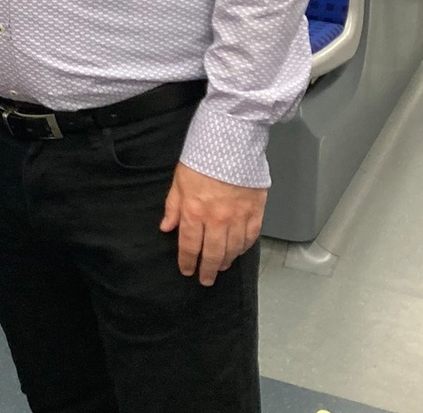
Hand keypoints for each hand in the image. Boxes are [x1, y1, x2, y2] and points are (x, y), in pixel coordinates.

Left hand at [160, 162, 265, 286]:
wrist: (231, 143)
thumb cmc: (202, 159)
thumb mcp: (179, 182)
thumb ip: (173, 207)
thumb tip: (166, 228)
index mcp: (195, 213)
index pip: (190, 246)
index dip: (188, 262)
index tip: (187, 270)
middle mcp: (217, 220)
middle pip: (213, 254)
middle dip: (208, 270)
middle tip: (206, 280)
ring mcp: (239, 218)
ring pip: (233, 249)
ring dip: (226, 261)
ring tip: (222, 267)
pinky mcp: (256, 212)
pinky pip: (251, 237)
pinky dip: (244, 247)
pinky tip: (239, 251)